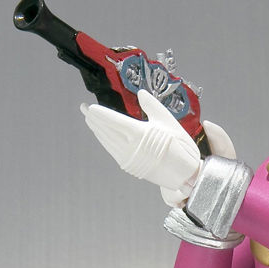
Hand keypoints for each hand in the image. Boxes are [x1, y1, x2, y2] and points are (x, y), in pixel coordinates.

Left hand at [81, 90, 201, 197]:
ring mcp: (128, 157)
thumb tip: (141, 93)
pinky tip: (102, 136)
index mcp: (139, 133)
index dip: (100, 114)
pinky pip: (112, 150)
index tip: (90, 107)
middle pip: (106, 130)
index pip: (113, 121)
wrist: (185, 174)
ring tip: (90, 120)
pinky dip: (104, 141)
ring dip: (97, 130)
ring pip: (107, 141)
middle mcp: (130, 146)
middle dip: (93, 119)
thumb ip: (152, 105)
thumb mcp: (169, 121)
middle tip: (83, 109)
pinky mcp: (129, 165)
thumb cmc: (181, 147)